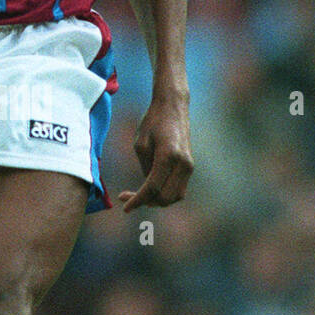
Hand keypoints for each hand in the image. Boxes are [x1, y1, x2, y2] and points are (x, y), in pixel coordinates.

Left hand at [119, 95, 192, 211]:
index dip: (137, 200)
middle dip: (145, 202)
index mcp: (168, 156)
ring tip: (137, 195)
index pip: (152, 188)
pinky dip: (164, 193)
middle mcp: (183, 164)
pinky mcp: (189, 166)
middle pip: (164, 197)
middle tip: (126, 197)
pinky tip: (149, 189)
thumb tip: (147, 189)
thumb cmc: (153, 122)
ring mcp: (189, 166)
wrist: (173, 106)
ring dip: (156, 200)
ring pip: (174, 197)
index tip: (125, 208)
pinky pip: (178, 189)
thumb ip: (145, 169)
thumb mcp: (140, 145)